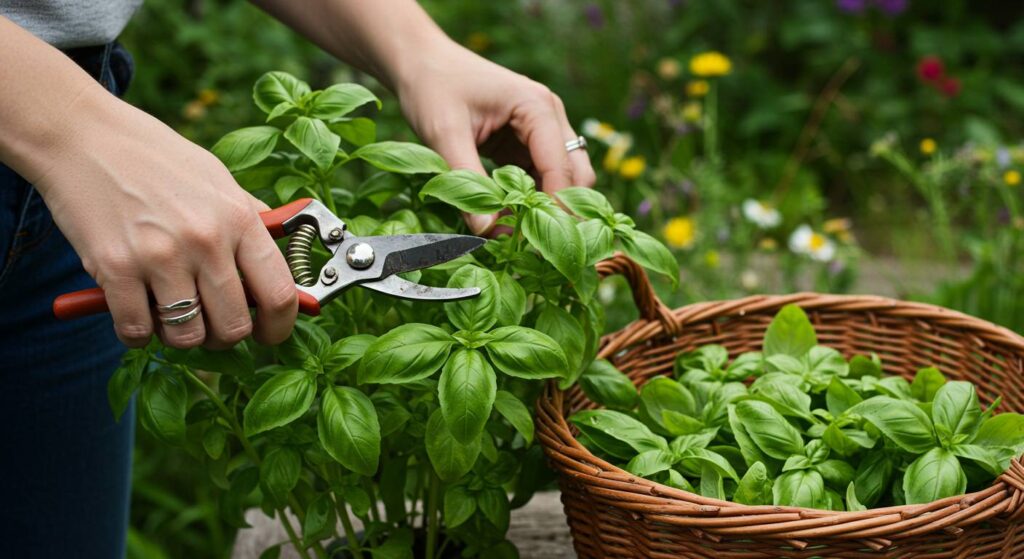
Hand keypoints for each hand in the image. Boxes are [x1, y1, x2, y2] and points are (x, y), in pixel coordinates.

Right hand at [33, 86, 297, 348]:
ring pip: (188, 337)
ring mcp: (160, 257)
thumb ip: (250, 220)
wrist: (82, 136)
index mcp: (239, 218)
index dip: (279, 326)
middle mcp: (206, 240)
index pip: (279, 294)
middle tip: (210, 321)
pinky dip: (137, 332)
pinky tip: (135, 310)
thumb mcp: (218, 180)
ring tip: (170, 311)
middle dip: (224, 334)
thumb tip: (284, 261)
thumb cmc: (155, 157)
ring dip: (181, 334)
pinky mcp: (114, 269)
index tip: (269, 333)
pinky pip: (137, 331)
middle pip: (234, 326)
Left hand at [394, 42, 595, 233]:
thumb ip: (467, 182)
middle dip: (560, 210)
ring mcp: (542, 129)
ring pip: (562, 179)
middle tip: (537, 247)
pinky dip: (530, 199)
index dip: (556, 208)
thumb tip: (486, 232)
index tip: (544, 245)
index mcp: (537, 107)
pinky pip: (540, 178)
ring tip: (522, 237)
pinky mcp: (526, 142)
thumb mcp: (444, 134)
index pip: (561, 167)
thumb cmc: (433, 88)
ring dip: (545, 207)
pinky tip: (510, 219)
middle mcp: (549, 116)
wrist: (420, 63)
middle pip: (575, 175)